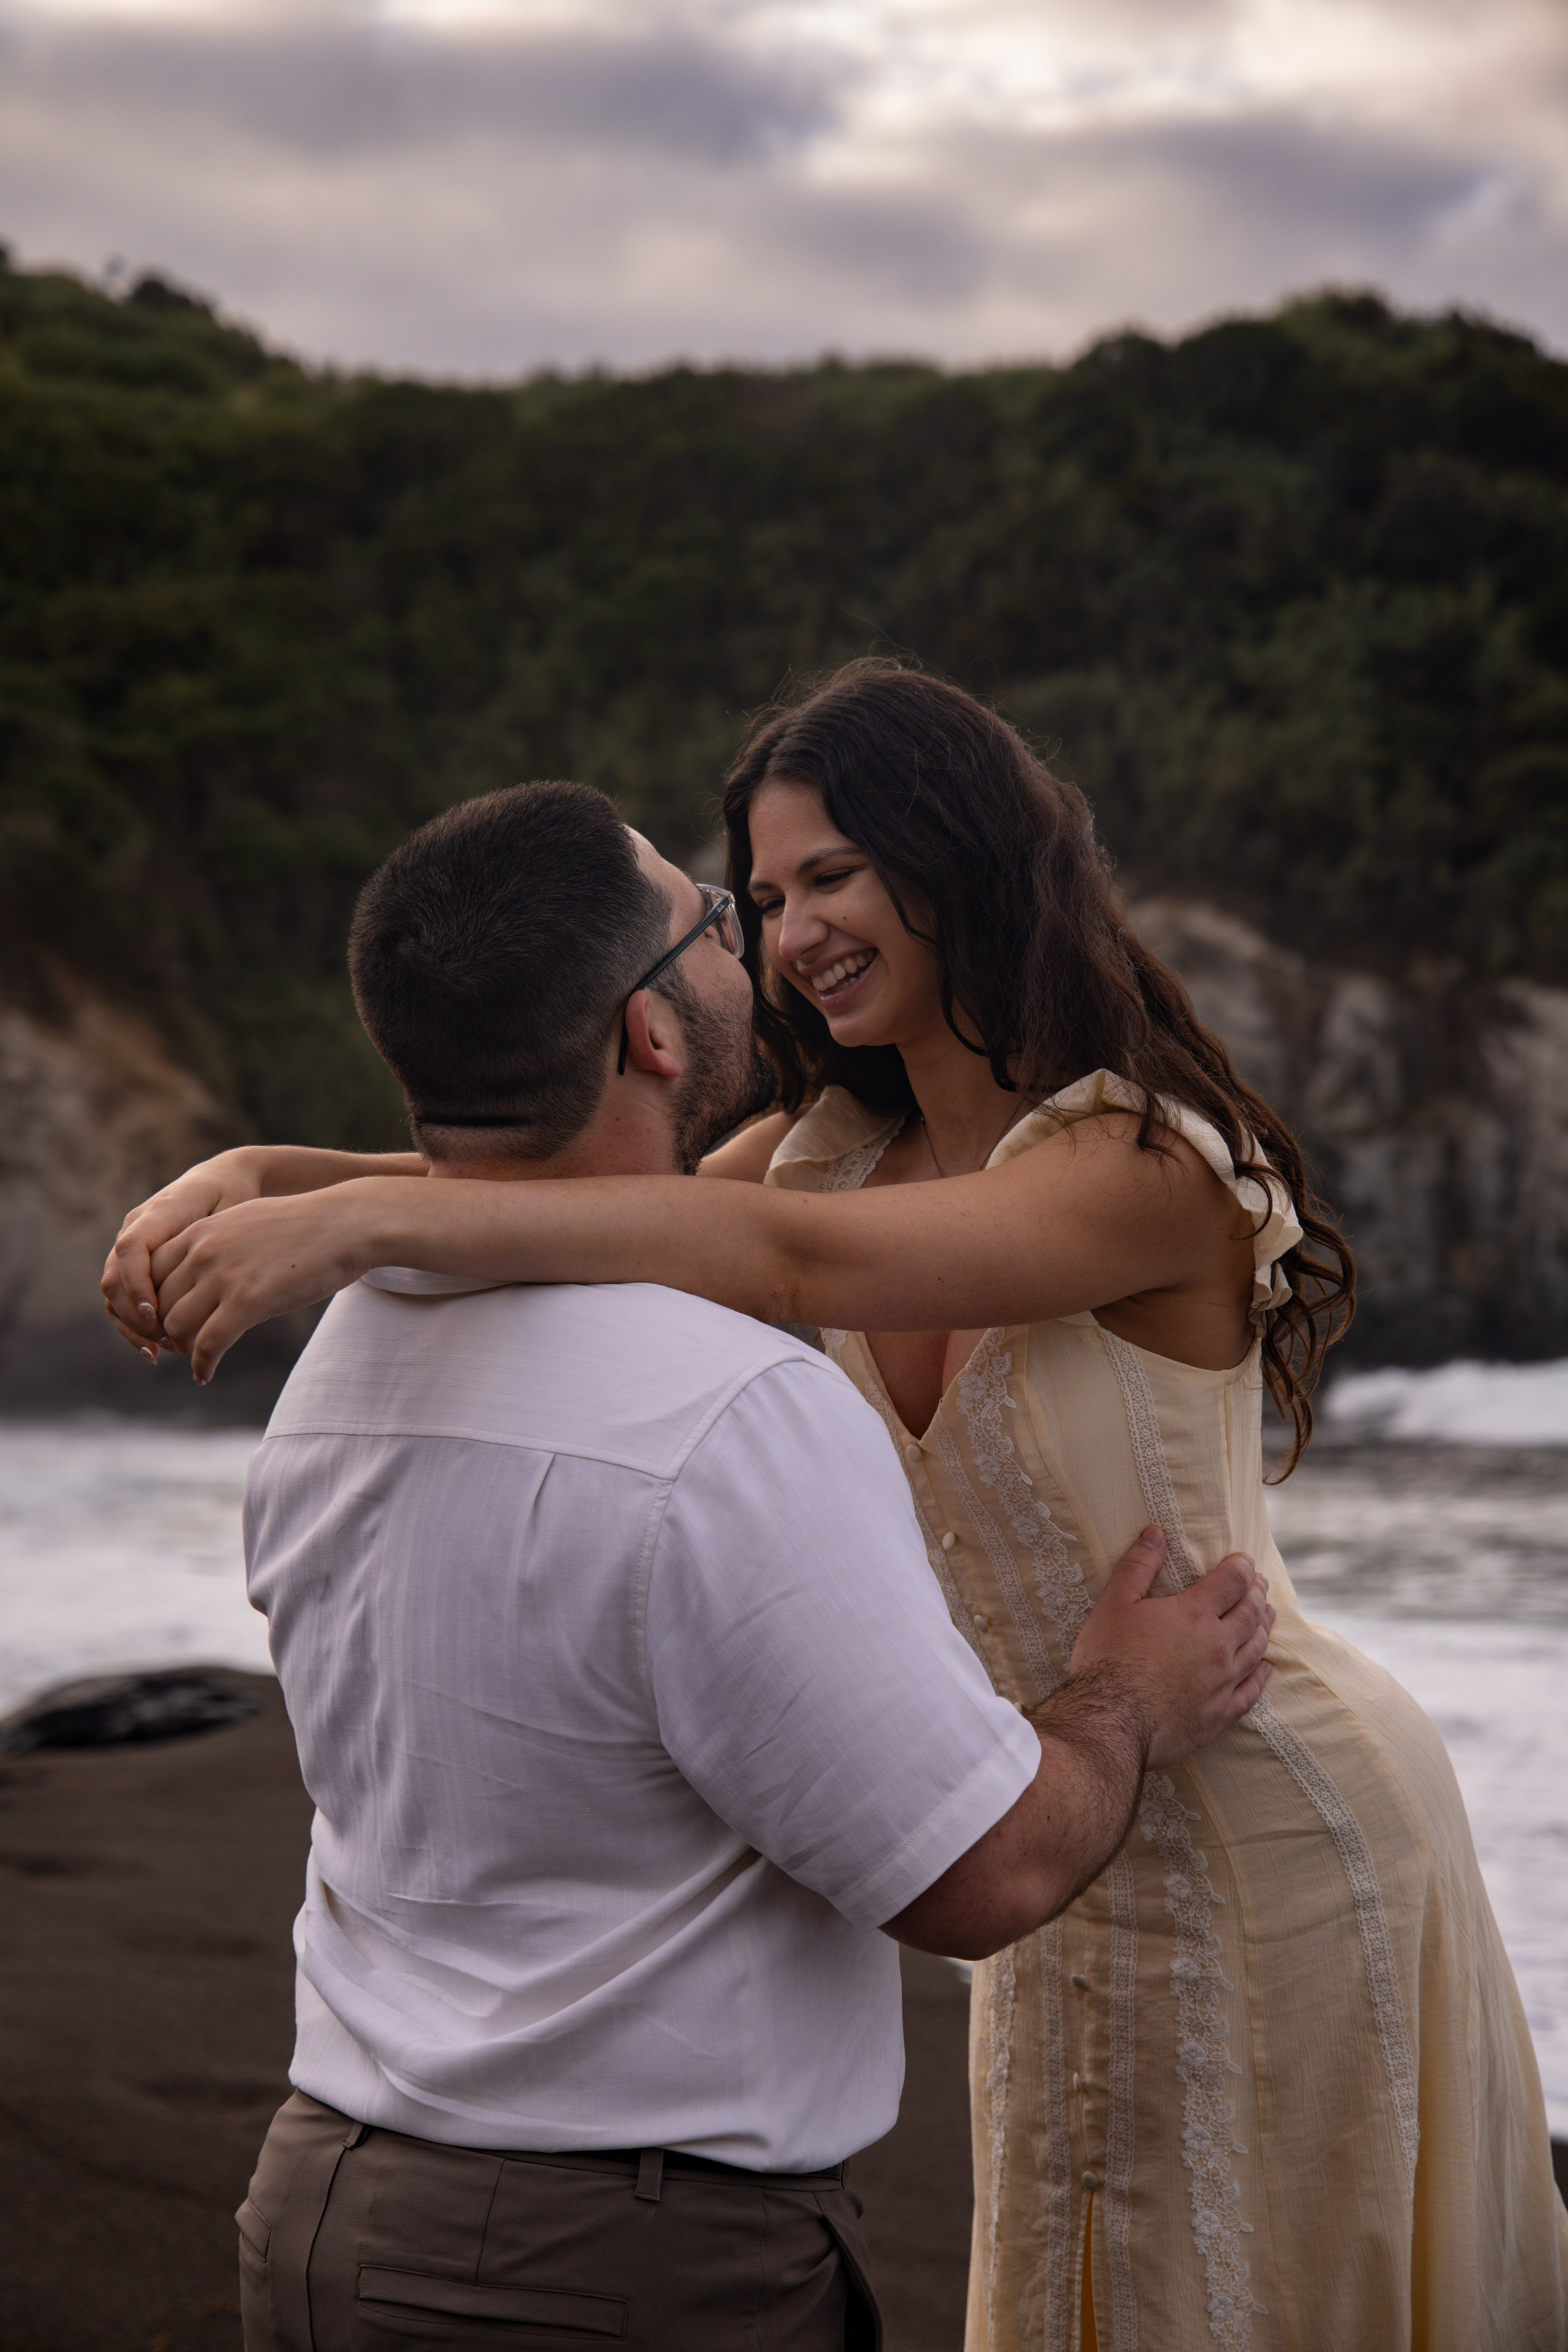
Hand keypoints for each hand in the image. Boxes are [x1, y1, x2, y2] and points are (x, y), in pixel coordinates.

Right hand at [101, 1151, 266, 1358]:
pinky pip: (123, 1300)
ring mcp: (131, 1248)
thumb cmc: (234, 1198)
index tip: (156, 1315)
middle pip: (114, 1278)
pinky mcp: (136, 1267)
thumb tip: (208, 1285)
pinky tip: (155, 1350)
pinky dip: (133, 1327)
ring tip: (160, 1351)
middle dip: (135, 1316)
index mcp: (157, 1213)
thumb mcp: (232, 1213)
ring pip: (114, 1295)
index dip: (138, 1285)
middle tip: (167, 1342)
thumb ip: (214, 1242)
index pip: (131, 1249)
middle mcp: (135, 1230)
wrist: (224, 1181)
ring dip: (132, 1327)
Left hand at [151, 1182, 387, 1381]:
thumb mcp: (246, 1222)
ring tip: (198, 1358)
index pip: (150, 1275)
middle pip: (160, 1305)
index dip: (153, 1304)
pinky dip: (202, 1365)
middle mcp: (203, 1252)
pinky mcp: (248, 1302)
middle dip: (166, 1331)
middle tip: (182, 1346)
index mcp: (200, 1231)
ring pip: (177, 1327)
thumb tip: (206, 1263)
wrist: (346, 1224)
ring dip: (183, 1350)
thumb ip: (218, 1241)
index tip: (168, 1320)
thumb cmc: (306, 1226)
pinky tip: (206, 1374)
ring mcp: (224, 1276)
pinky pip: (208, 1344)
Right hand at [1070, 1527, 1273, 1768]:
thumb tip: (1156, 1534)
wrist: (1111, 1722)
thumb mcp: (1114, 1604)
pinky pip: (1251, 1691)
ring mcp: (1222, 1682)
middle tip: (1260, 1583)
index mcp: (1194, 1614)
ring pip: (1256, 1648)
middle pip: (1251, 1613)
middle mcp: (1217, 1646)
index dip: (1242, 1566)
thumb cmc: (1108, 1659)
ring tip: (1268, 1615)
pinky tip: (1266, 1668)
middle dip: (1258, 1593)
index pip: (1232, 1581)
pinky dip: (1262, 1675)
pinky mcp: (1220, 1714)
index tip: (1245, 1559)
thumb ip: (1138, 1566)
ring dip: (1264, 1627)